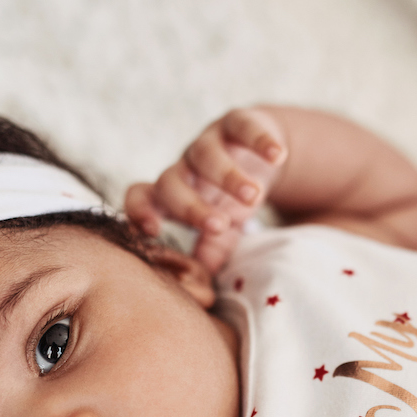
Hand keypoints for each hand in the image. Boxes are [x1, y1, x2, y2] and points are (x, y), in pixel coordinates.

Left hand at [126, 108, 286, 273]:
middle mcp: (184, 168)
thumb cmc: (231, 201)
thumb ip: (208, 256)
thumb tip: (197, 293)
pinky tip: (277, 157)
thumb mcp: (221, 233)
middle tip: (220, 226)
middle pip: (171, 182)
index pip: (140, 198)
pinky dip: (260, 141)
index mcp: (170, 196)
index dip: (139, 212)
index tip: (153, 233)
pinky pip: (243, 126)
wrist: (260, 155)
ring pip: (205, 155)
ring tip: (255, 196)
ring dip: (228, 177)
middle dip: (192, 207)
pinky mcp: (236, 123)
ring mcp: (208, 142)